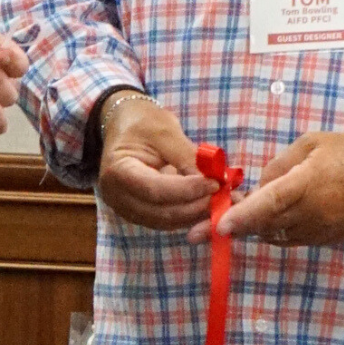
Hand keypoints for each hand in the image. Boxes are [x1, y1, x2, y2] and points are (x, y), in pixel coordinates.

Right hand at [97, 95, 214, 231]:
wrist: (124, 126)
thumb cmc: (142, 122)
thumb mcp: (165, 131)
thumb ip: (187, 157)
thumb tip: (216, 179)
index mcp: (118, 171)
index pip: (155, 189)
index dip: (187, 190)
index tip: (215, 184)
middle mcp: (117, 196)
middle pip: (161, 212)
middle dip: (196, 206)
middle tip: (226, 196)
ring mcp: (126, 208)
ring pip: (166, 221)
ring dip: (196, 213)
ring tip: (223, 200)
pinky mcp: (140, 213)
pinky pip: (167, 220)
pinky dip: (189, 214)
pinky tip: (209, 203)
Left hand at [208, 132, 343, 247]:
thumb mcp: (312, 143)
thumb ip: (280, 164)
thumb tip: (258, 186)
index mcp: (306, 184)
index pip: (268, 203)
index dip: (241, 216)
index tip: (218, 226)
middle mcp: (310, 213)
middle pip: (262, 225)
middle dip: (233, 227)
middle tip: (201, 230)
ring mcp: (317, 230)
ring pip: (272, 234)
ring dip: (254, 227)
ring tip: (240, 214)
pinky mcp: (322, 240)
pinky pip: (288, 238)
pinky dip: (274, 229)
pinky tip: (271, 215)